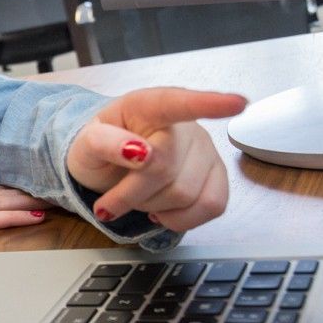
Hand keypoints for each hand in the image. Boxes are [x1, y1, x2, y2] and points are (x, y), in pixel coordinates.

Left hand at [65, 88, 245, 231]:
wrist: (108, 166)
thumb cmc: (100, 150)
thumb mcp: (84, 145)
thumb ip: (102, 142)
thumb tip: (137, 151)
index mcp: (148, 105)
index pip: (178, 103)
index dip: (209, 104)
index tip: (238, 103)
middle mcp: (184, 125)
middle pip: (166, 170)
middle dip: (132, 193)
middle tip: (113, 196)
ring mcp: (206, 150)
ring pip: (187, 194)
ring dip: (152, 206)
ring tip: (138, 195)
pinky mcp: (218, 177)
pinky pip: (212, 206)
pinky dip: (180, 219)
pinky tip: (162, 209)